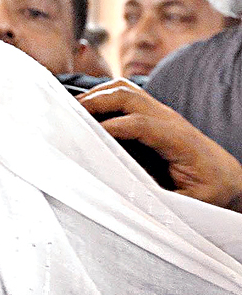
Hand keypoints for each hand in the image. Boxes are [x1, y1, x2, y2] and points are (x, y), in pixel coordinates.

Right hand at [78, 79, 241, 210]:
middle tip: (66, 117)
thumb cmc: (210, 193)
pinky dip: (102, 101)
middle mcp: (171, 121)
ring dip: (98, 97)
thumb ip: (158, 198)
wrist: (229, 178)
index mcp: (180, 141)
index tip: (82, 140)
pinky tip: (84, 115)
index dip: (110, 129)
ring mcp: (162, 116)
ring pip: (125, 91)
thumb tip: (122, 197)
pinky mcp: (153, 119)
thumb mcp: (189, 203)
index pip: (140, 124)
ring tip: (71, 113)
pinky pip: (126, 99)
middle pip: (128, 96)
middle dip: (96, 102)